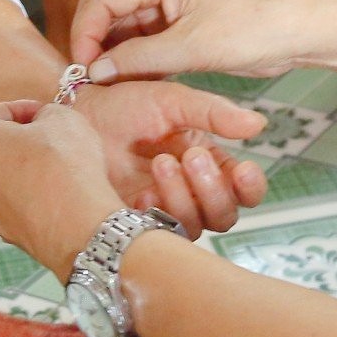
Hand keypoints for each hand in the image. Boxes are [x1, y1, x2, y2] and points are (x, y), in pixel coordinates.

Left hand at [0, 100, 126, 276]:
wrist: (78, 225)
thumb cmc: (65, 171)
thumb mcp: (63, 119)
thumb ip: (46, 113)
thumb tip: (45, 119)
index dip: (14, 108)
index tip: (37, 113)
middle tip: (9, 143)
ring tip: (16, 172)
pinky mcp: (0, 231)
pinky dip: (3, 203)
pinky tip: (30, 196)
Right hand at [70, 0, 314, 82]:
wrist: (299, 31)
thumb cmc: (254, 29)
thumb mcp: (193, 48)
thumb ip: (141, 59)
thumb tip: (97, 70)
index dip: (85, 34)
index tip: (82, 70)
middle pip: (107, 11)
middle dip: (94, 45)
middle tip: (89, 82)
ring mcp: (170, 4)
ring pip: (124, 29)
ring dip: (115, 56)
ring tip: (108, 89)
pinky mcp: (181, 25)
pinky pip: (145, 41)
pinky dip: (135, 61)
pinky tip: (132, 85)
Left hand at [71, 79, 268, 230]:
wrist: (77, 114)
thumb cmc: (126, 103)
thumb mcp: (172, 101)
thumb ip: (213, 113)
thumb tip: (259, 125)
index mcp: (210, 164)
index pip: (246, 190)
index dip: (250, 187)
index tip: (243, 169)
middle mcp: (192, 193)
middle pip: (224, 215)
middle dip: (212, 189)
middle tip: (190, 156)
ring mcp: (164, 212)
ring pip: (194, 227)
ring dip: (182, 197)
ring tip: (160, 163)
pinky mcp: (135, 224)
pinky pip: (157, 235)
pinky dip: (154, 213)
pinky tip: (139, 192)